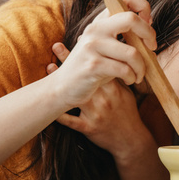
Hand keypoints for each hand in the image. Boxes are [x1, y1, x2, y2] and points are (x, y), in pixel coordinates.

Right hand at [46, 0, 155, 109]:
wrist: (63, 87)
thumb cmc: (92, 68)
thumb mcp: (105, 47)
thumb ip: (121, 35)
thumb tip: (148, 30)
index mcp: (100, 21)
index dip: (143, 7)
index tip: (148, 25)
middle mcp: (96, 29)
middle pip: (131, 19)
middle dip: (149, 34)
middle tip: (152, 48)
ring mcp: (92, 46)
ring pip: (132, 53)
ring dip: (141, 67)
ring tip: (138, 75)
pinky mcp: (93, 65)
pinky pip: (124, 70)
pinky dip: (133, 77)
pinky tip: (130, 80)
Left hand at [47, 40, 155, 157]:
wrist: (130, 141)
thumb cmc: (128, 115)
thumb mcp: (128, 94)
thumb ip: (119, 78)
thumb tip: (112, 57)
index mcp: (115, 89)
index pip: (103, 66)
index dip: (93, 52)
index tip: (80, 38)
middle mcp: (104, 99)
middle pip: (85, 76)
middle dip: (71, 61)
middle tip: (57, 46)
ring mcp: (95, 114)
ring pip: (75, 95)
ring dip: (61, 82)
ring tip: (49, 67)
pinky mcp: (88, 128)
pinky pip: (71, 121)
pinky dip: (60, 114)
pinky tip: (47, 105)